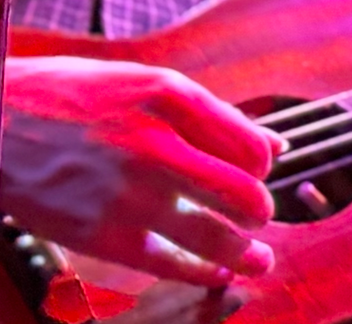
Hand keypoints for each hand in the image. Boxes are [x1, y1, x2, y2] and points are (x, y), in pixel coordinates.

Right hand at [0, 57, 280, 287]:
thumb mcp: (145, 84)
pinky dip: (200, 272)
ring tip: (258, 256)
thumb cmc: (72, 97)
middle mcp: (154, 143)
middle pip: (238, 191)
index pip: (248, 143)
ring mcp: (127, 192)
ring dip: (244, 251)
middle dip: (259, 210)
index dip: (262, 165)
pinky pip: (167, 262)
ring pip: (210, 234)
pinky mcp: (100, 234)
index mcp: (170, 96)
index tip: (260, 172)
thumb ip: (210, 116)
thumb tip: (274, 145)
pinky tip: (216, 273)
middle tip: (260, 216)